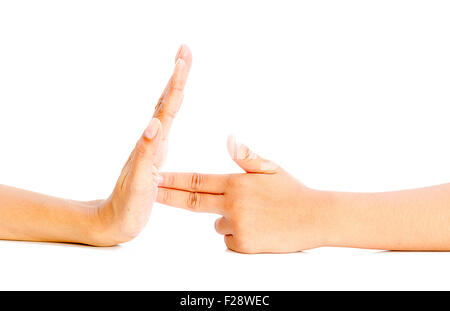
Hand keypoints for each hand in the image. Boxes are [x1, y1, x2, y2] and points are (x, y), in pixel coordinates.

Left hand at [90, 45, 191, 245]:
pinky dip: (172, 108)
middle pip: (167, 101)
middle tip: (185, 52)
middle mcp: (153, 140)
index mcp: (153, 143)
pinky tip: (172, 107)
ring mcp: (154, 146)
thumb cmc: (126, 206)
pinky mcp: (155, 155)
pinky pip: (166, 125)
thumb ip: (146, 153)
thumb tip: (155, 124)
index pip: (167, 107)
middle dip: (178, 76)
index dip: (177, 83)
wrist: (112, 221)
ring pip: (166, 110)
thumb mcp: (139, 182)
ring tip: (182, 69)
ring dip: (175, 88)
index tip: (183, 58)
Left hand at [157, 135, 330, 252]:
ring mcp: (237, 226)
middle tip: (150, 193)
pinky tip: (257, 228)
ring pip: (216, 223)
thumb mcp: (270, 168)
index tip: (156, 176)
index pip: (197, 181)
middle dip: (168, 196)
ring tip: (254, 215)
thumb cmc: (292, 191)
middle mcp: (233, 205)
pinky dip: (236, 234)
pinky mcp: (243, 245)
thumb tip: (229, 138)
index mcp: (237, 183)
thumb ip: (245, 156)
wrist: (314, 218)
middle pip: (192, 202)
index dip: (174, 179)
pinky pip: (229, 239)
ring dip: (225, 218)